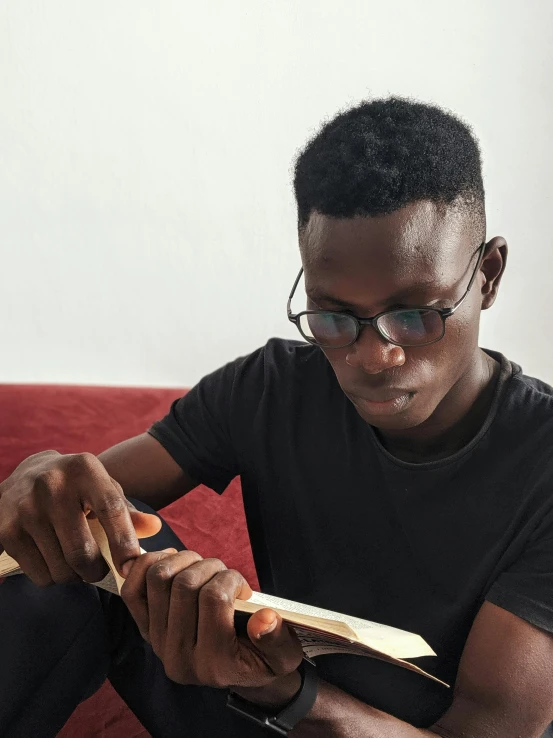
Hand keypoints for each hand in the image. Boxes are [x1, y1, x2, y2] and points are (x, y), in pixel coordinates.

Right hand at [0, 451, 160, 585]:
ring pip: (61, 568)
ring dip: (73, 575)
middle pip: (83, 552)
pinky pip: (39, 574)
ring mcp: (26, 508)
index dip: (123, 542)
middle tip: (98, 569)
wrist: (25, 475)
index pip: (111, 509)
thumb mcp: (103, 488)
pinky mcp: (6, 529)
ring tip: (74, 560)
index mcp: (85, 469)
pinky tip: (52, 558)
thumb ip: (127, 510)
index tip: (130, 566)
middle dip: (96, 571)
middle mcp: (52, 484)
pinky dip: (52, 576)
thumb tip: (154, 527)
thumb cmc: (76, 486)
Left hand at [121, 550, 303, 689]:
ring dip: (183, 560)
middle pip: (184, 584)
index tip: (244, 587)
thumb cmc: (263, 656)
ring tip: (202, 567)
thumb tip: (265, 618)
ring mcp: (157, 642)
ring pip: (159, 578)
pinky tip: (174, 561)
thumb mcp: (285, 655)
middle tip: (224, 573)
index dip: (232, 579)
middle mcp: (178, 657)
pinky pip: (133, 588)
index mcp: (214, 664)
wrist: (237, 671)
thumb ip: (279, 639)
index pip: (214, 599)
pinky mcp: (144, 629)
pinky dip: (148, 564)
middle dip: (209, 566)